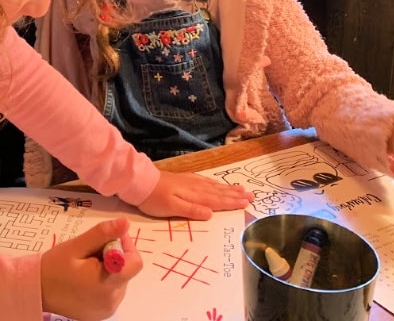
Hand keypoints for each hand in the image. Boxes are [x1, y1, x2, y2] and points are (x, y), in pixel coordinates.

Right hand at [40, 217, 140, 320]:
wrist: (36, 290)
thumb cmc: (54, 267)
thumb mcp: (76, 245)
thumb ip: (102, 233)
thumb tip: (125, 222)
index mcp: (107, 284)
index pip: (135, 262)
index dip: (125, 245)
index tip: (107, 239)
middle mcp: (112, 301)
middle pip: (127, 270)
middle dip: (114, 256)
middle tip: (90, 253)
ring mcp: (107, 309)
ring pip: (121, 279)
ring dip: (109, 269)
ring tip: (86, 267)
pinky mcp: (102, 313)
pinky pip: (112, 291)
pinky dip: (104, 281)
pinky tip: (86, 279)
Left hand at [137, 170, 253, 219]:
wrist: (141, 183)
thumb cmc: (155, 199)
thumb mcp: (172, 208)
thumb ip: (192, 211)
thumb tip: (211, 213)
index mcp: (195, 196)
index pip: (218, 200)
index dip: (233, 202)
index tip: (247, 202)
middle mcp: (196, 187)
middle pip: (219, 192)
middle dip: (236, 194)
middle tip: (252, 195)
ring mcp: (191, 182)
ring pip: (214, 186)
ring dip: (228, 188)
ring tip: (241, 188)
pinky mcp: (184, 179)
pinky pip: (206, 181)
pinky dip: (215, 183)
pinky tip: (217, 184)